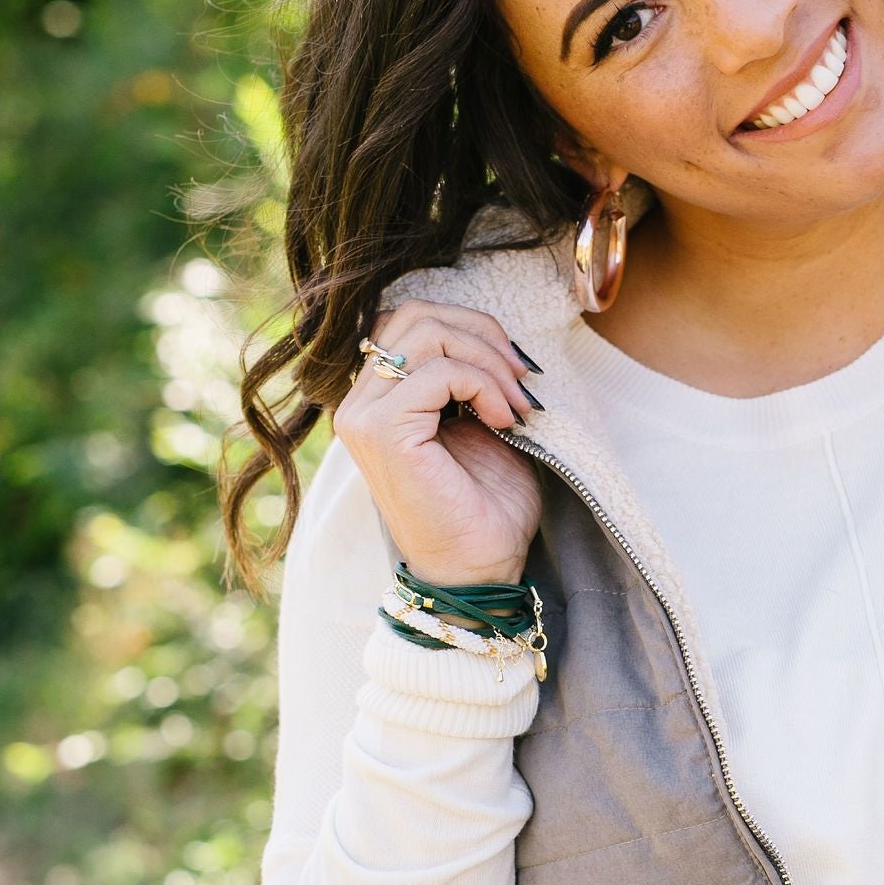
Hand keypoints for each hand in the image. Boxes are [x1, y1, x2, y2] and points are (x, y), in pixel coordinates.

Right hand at [333, 302, 544, 585]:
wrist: (479, 569)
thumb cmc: (484, 507)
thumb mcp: (482, 423)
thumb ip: (471, 376)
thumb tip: (495, 335)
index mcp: (378, 398)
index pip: (411, 319)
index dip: (471, 327)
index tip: (517, 368)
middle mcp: (360, 404)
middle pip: (416, 314)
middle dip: (482, 334)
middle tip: (523, 377)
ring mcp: (364, 417)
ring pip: (426, 332)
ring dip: (488, 360)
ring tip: (518, 402)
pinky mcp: (383, 431)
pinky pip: (439, 371)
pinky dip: (483, 385)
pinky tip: (505, 419)